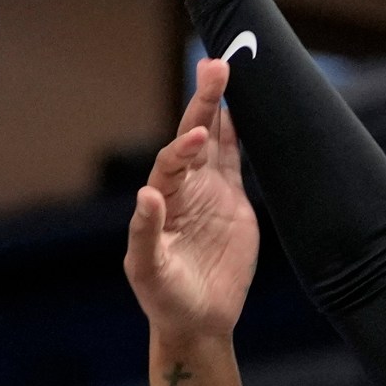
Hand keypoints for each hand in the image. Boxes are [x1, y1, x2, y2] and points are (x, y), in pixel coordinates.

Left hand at [126, 56, 256, 340]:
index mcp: (160, 202)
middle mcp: (183, 189)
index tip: (198, 136)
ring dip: (219, 106)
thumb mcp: (148, 271)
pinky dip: (237, 131)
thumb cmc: (164, 298)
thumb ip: (145, 233)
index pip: (170, 164)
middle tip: (214, 66)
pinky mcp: (233, 200)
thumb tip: (147, 194)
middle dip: (202, 102)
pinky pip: (235, 157)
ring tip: (224, 68)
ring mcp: (209, 192)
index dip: (182, 148)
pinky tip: (240, 105)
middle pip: (192, 137)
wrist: (198, 319)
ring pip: (215, 139)